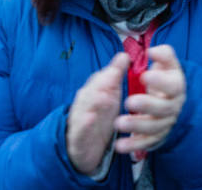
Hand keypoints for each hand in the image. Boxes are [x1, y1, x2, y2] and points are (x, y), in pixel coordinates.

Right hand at [67, 52, 128, 175]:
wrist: (84, 148)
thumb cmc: (99, 116)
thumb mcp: (109, 96)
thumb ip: (114, 76)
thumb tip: (124, 54)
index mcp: (93, 92)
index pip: (100, 78)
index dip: (111, 70)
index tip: (123, 61)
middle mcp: (84, 103)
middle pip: (91, 90)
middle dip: (101, 83)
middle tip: (115, 76)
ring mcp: (79, 119)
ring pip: (84, 108)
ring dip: (93, 101)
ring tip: (105, 96)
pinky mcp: (77, 137)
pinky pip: (79, 130)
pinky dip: (84, 125)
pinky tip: (91, 119)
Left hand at [115, 45, 185, 154]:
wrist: (171, 100)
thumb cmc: (164, 77)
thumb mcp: (167, 63)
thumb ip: (163, 54)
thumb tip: (153, 51)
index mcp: (176, 86)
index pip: (172, 85)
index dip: (160, 81)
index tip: (144, 75)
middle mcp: (173, 106)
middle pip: (163, 108)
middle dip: (147, 105)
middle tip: (129, 101)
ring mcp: (165, 123)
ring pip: (154, 128)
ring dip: (136, 126)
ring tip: (118, 123)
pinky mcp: (156, 137)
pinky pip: (146, 143)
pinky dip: (133, 146)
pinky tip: (120, 145)